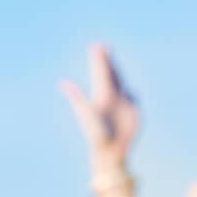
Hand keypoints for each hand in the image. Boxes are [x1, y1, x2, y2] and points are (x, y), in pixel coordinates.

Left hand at [60, 43, 139, 173]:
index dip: (99, 60)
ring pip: (120, 84)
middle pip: (109, 75)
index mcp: (101, 95)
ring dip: (117, 73)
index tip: (96, 45)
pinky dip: (133, 93)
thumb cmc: (96, 134)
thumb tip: (63, 83)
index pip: (100, 73)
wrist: (109, 151)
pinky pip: (133, 98)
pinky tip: (131, 91)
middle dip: (107, 62)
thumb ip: (77, 97)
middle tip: (103, 47)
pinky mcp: (132, 112)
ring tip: (113, 64)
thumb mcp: (86, 114)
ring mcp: (122, 104)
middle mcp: (110, 98)